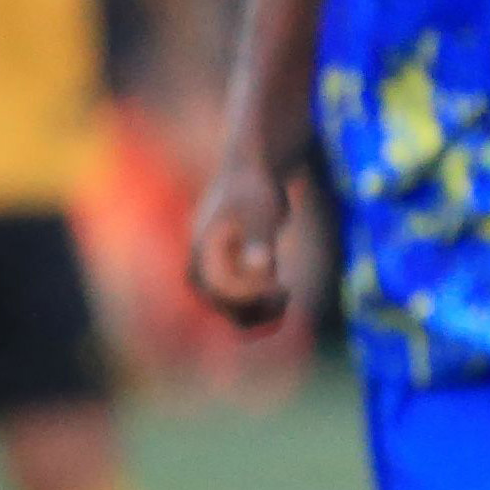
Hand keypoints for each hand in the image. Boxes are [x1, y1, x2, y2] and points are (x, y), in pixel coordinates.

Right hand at [188, 159, 292, 329]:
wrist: (250, 176)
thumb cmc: (255, 189)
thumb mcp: (261, 211)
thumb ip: (260, 238)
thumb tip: (261, 265)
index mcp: (203, 256)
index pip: (222, 293)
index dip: (252, 295)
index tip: (279, 283)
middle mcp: (203, 271)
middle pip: (226, 309)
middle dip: (258, 307)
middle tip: (286, 291)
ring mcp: (214, 276)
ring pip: (235, 314)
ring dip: (262, 313)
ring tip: (286, 296)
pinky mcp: (230, 277)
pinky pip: (242, 307)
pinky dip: (263, 308)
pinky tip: (284, 294)